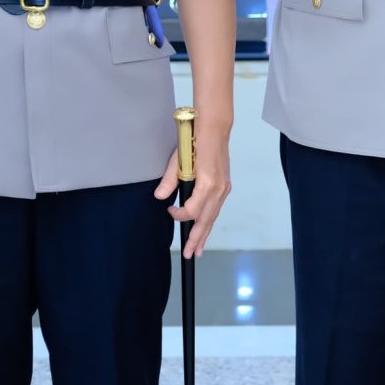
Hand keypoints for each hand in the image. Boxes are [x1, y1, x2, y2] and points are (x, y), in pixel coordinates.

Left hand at [155, 125, 230, 258]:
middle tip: (190, 255)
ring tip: (199, 249)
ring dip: (205, 234)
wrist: (214, 129)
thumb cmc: (194, 141)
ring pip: (213, 217)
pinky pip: (216, 209)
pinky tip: (205, 228)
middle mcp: (218, 189)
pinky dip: (210, 221)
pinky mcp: (225, 185)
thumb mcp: (178, 160)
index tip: (169, 211)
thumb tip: (160, 197)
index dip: (179, 215)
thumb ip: (169, 181)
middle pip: (206, 221)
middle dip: (198, 239)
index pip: (192, 211)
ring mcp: (224, 188)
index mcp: (207, 184)